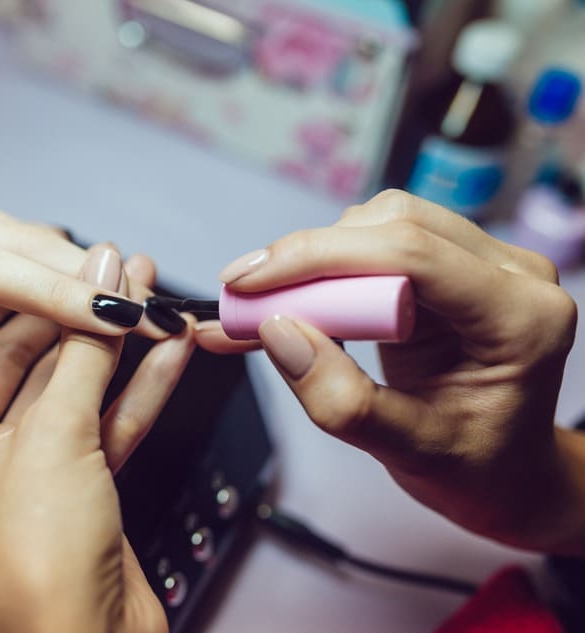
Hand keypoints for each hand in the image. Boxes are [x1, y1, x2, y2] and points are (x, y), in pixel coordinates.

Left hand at [0, 245, 195, 632]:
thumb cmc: (30, 567)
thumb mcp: (52, 437)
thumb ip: (82, 348)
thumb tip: (102, 277)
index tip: (38, 250)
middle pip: (16, 355)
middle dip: (67, 311)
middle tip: (110, 268)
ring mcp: (22, 471)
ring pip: (67, 388)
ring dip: (109, 344)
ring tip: (146, 292)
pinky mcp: (73, 490)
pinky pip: (101, 423)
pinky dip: (134, 389)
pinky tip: (167, 350)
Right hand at [197, 190, 584, 555]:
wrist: (504, 471)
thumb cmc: (475, 467)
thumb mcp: (409, 451)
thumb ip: (343, 400)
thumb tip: (278, 332)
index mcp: (520, 317)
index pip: (412, 254)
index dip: (319, 258)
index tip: (250, 282)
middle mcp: (510, 274)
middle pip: (391, 225)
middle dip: (307, 258)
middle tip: (243, 299)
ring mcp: (481, 263)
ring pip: (376, 226)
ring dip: (311, 264)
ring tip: (263, 311)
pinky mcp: (447, 265)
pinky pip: (372, 245)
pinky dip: (320, 272)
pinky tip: (283, 302)